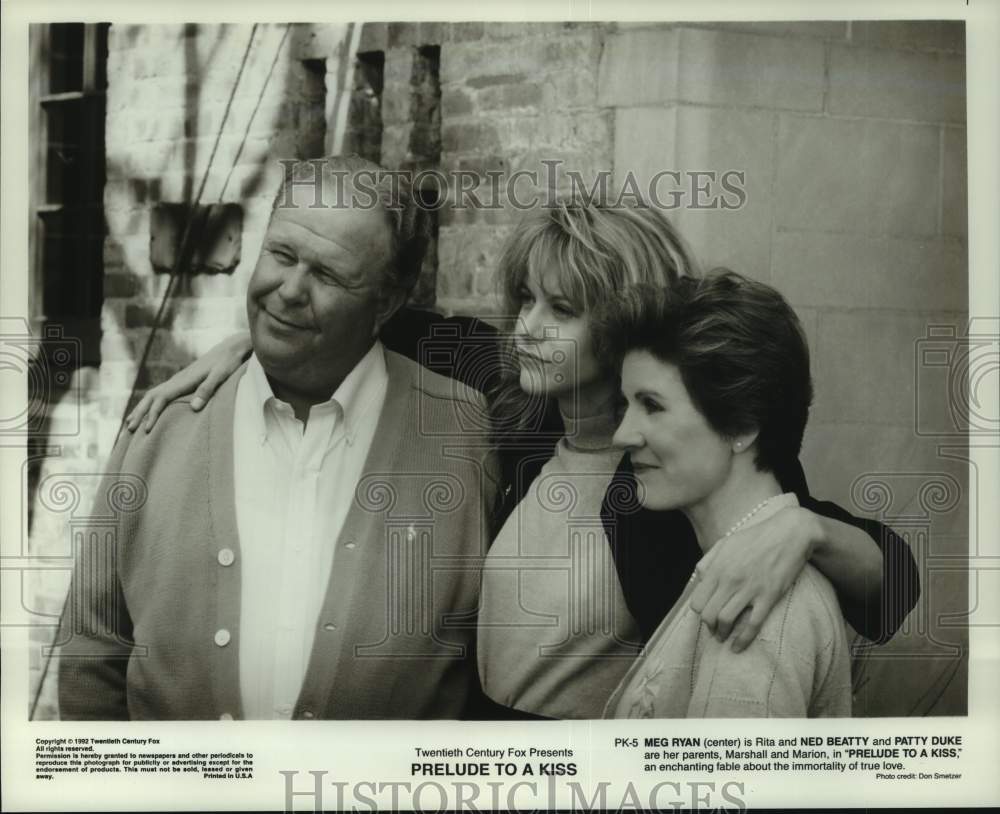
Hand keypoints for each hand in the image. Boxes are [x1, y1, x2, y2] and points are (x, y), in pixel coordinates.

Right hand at [125, 332, 251, 431]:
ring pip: (153, 394)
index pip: (162, 398)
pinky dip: (151, 404)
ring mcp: (179, 379)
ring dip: (141, 408)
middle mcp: (177, 379)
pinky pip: (161, 394)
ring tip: (130, 423)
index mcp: (184, 379)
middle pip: (152, 396)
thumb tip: (194, 408)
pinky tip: (150, 412)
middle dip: (140, 412)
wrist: (231, 347)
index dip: (152, 414)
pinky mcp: (183, 381)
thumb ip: (207, 389)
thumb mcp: (221, 375)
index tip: (146, 429)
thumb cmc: (228, 362)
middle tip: (128, 429)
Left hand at [688, 506, 819, 651]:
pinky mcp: (768, 596)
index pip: (697, 601)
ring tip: (723, 638)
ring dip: (722, 634)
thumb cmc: (757, 537)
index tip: (706, 615)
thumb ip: (709, 560)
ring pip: (725, 621)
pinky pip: (751, 624)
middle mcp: (730, 580)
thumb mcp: (726, 542)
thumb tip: (699, 577)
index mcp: (718, 568)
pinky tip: (738, 647)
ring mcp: (749, 589)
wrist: (790, 533)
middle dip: (709, 626)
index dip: (700, 613)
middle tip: (714, 630)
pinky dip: (742, 640)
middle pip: (708, 614)